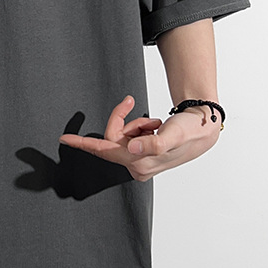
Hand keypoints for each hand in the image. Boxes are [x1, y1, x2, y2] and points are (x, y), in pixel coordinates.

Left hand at [58, 95, 219, 181]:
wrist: (203, 128)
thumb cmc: (190, 130)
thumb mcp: (174, 134)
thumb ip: (153, 143)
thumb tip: (131, 148)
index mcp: (140, 163)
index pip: (105, 151)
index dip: (83, 144)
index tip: (64, 139)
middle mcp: (136, 166)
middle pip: (113, 138)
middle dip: (123, 120)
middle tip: (130, 101)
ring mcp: (138, 161)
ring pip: (122, 135)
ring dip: (135, 123)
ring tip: (154, 122)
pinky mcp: (141, 155)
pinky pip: (129, 136)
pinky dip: (140, 127)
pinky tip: (155, 127)